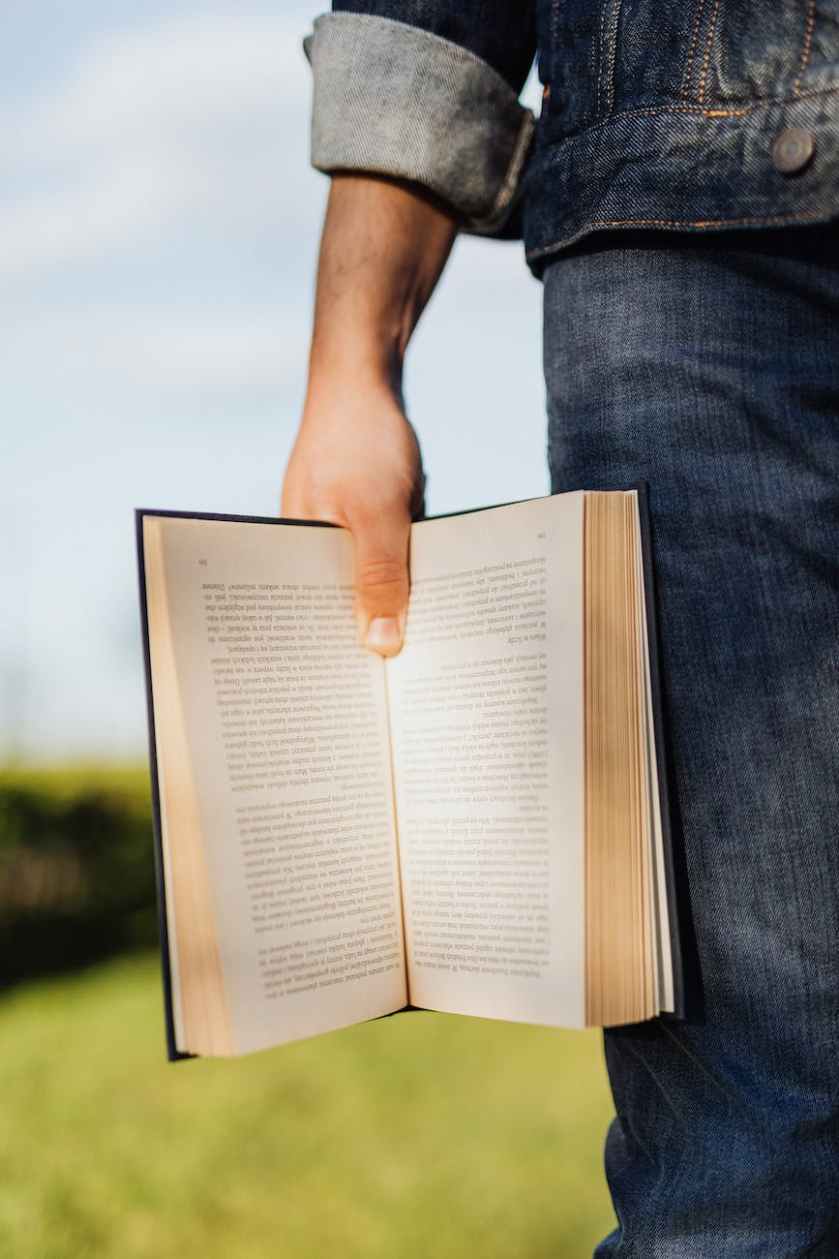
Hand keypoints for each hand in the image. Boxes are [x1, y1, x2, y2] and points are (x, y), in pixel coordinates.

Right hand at [281, 378, 423, 657]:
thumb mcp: (378, 513)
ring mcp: (338, 542)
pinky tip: (442, 600)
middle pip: (344, 613)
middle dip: (378, 640)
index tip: (378, 699)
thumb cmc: (362, 441)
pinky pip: (389, 566)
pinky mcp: (365, 530)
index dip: (342, 660)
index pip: (312, 624)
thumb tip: (381, 647)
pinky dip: (411, 579)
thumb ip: (379, 577)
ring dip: (400, 611)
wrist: (366, 383)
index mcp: (294, 557)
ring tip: (436, 652)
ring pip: (371, 591)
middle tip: (418, 684)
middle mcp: (311, 554)